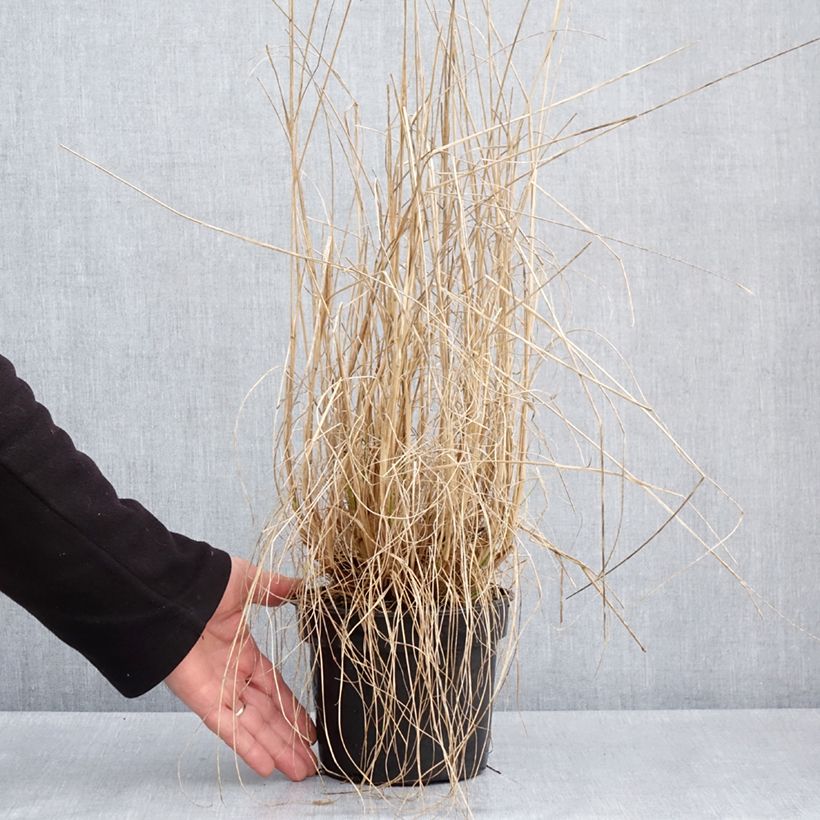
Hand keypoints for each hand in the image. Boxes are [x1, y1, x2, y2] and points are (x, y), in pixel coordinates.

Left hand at [165, 556, 317, 779]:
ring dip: (275, 748)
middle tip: (309, 762)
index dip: (292, 708)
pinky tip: (264, 764)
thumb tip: (301, 586)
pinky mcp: (200, 697)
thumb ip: (275, 588)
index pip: (273, 687)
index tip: (308, 727)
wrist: (167, 589)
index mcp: (243, 649)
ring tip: (299, 771)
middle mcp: (231, 673)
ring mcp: (216, 688)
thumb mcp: (247, 581)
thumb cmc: (204, 582)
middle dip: (288, 738)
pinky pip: (227, 726)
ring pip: (252, 725)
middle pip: (267, 713)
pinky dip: (245, 745)